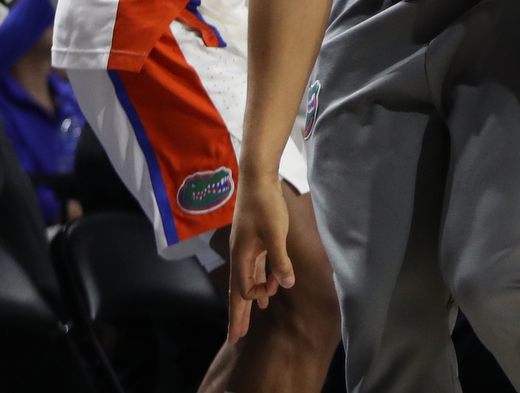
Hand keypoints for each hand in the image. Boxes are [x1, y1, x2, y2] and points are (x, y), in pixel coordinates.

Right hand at [227, 175, 292, 345]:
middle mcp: (240, 256)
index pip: (243, 289)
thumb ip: (280, 260)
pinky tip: (267, 291)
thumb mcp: (275, 233)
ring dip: (251, 300)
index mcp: (241, 256)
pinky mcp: (256, 242)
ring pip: (246, 281)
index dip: (256, 296)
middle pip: (237, 292)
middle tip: (234, 341)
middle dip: (238, 317)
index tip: (272, 291)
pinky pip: (255, 270)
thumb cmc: (265, 205)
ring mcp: (247, 249)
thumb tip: (285, 285)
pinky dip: (260, 282)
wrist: (258, 178)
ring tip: (248, 323)